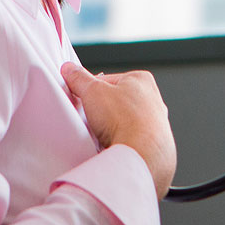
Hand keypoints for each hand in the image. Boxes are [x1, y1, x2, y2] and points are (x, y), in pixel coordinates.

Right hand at [61, 62, 176, 197]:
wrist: (141, 154)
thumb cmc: (125, 120)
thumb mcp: (92, 91)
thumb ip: (79, 78)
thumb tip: (70, 70)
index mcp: (141, 80)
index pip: (106, 80)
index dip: (89, 89)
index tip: (80, 97)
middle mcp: (152, 99)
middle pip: (114, 101)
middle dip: (100, 110)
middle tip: (91, 118)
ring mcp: (154, 123)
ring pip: (121, 121)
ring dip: (109, 128)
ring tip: (101, 133)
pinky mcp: (151, 143)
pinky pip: (127, 138)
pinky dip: (117, 142)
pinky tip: (111, 145)